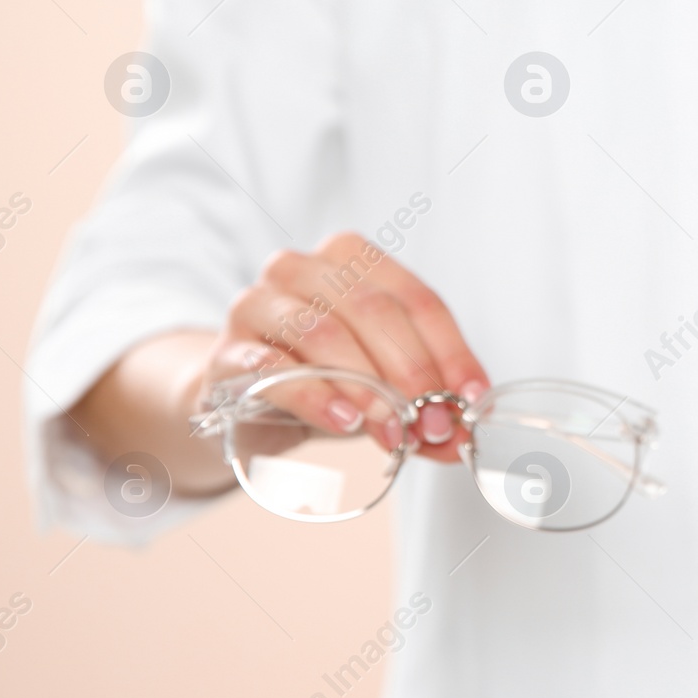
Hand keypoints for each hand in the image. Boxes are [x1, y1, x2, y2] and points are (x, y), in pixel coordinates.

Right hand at [195, 232, 488, 462]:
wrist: (245, 401)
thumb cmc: (325, 377)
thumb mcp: (383, 382)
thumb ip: (424, 403)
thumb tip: (460, 440)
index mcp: (351, 258)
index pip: (416, 300)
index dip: (450, 352)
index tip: (469, 398)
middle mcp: (301, 268)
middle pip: (373, 311)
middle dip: (412, 373)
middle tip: (432, 423)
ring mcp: (256, 304)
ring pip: (324, 332)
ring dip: (368, 386)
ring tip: (393, 429)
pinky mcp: (227, 352)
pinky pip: (273, 368)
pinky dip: (316, 396)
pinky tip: (344, 421)